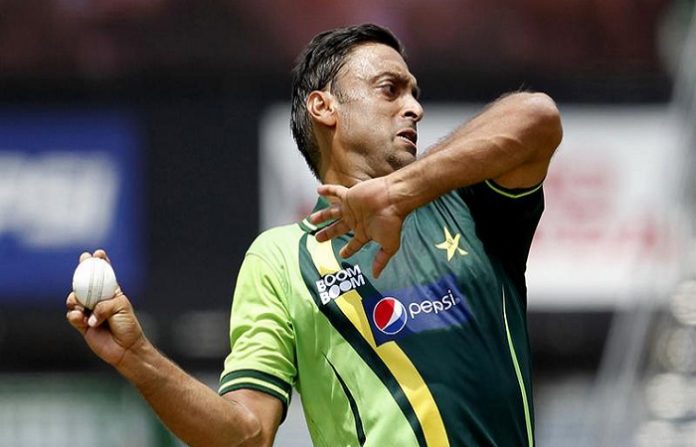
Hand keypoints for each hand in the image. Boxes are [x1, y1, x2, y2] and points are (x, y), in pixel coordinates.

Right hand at [66, 249, 145, 368]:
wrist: (125, 348)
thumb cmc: (128, 326)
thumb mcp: (121, 307)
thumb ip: (104, 304)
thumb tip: (88, 312)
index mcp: (112, 293)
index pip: (105, 276)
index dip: (101, 264)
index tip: (98, 253)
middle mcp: (99, 301)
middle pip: (86, 283)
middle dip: (82, 270)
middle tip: (83, 260)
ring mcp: (89, 312)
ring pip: (75, 299)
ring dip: (75, 298)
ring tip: (79, 304)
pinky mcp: (82, 325)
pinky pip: (72, 316)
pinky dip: (74, 315)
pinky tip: (80, 317)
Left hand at [309, 178, 405, 277]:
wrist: (392, 199)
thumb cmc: (392, 221)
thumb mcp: (389, 245)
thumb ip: (381, 260)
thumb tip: (375, 276)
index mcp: (364, 233)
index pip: (354, 244)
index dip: (348, 251)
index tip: (342, 255)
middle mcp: (356, 220)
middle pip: (338, 229)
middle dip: (327, 234)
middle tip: (317, 238)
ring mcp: (352, 208)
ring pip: (333, 213)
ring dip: (322, 216)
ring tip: (311, 219)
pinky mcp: (349, 196)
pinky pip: (336, 192)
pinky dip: (328, 190)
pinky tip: (318, 189)